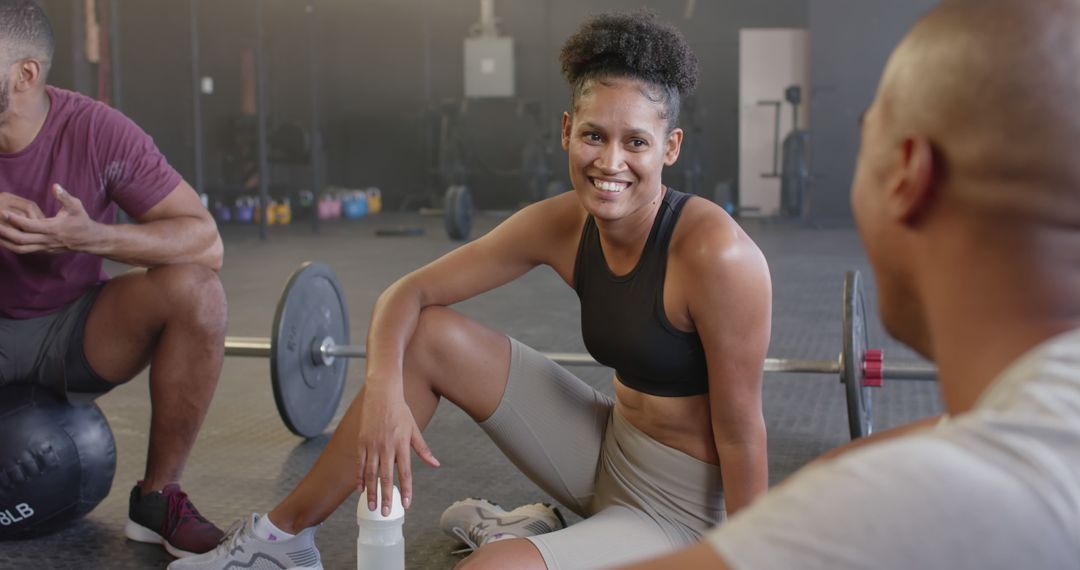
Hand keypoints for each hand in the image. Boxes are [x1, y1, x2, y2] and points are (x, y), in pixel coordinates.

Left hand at [0, 184, 101, 254]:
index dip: (15, 219)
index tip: (3, 212)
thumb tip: (55, 186)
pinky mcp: (43, 251)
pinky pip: (24, 251)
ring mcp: (44, 248)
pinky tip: (5, 240)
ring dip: (5, 243)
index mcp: (53, 229)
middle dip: (4, 232)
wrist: (89, 240)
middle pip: (20, 239)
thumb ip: (64, 197)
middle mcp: (46, 240)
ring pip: (20, 249)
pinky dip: (13, 246)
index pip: (29, 225)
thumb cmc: (81, 221)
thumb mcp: (76, 206)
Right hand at [355, 384, 439, 515]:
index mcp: (402, 444)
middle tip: (385, 512)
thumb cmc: (401, 411)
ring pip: (370, 473)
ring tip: (371, 506)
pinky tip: (360, 489)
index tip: (405, 504)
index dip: (405, 489)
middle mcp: (387, 446)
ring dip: (371, 491)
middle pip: (385, 476)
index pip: (405, 472)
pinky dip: (360, 478)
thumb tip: (435, 464)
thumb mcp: (414, 429)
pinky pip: (360, 463)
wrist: (382, 393)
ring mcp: (372, 444)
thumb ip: (423, 449)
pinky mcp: (361, 441)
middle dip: (385, 496)